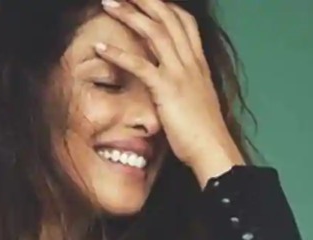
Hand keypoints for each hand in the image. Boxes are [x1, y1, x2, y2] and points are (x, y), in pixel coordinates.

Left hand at [95, 0, 245, 186]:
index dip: (167, 7)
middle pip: (168, 19)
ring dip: (129, 15)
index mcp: (198, 65)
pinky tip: (100, 48)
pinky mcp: (167, 90)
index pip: (185, 23)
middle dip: (145, 0)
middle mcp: (191, 63)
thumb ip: (185, 88)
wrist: (213, 151)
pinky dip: (118, 53)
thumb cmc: (203, 134)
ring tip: (108, 3)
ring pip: (155, 33)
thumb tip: (174, 89)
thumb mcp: (196, 102)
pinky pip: (140, 65)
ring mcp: (180, 74)